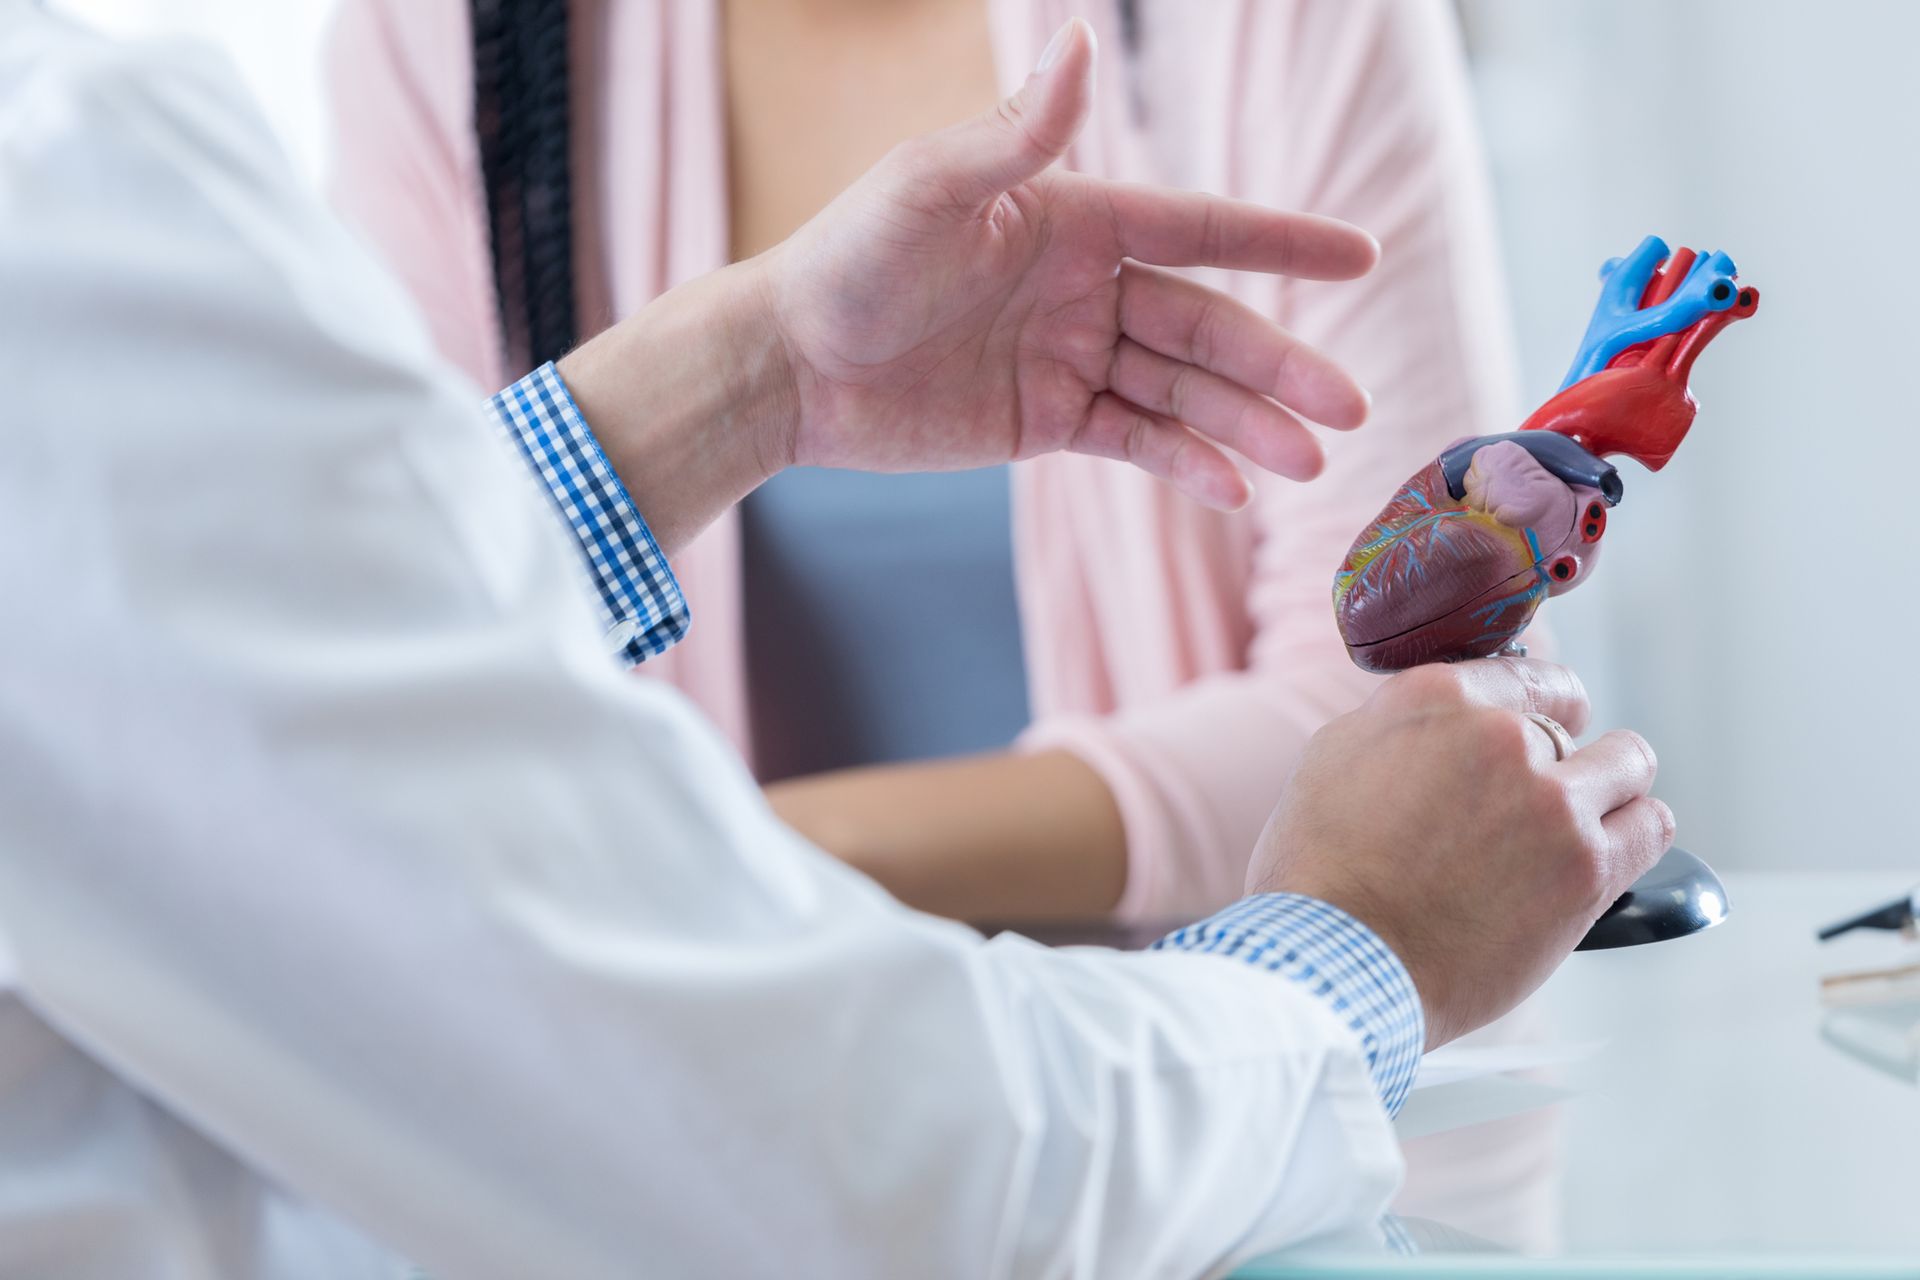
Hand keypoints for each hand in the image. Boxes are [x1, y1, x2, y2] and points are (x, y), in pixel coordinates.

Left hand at [759, 18, 1376, 509]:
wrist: (787, 365)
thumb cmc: (847, 261)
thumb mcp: (929, 188)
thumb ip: (1015, 130)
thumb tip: (1082, 35)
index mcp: (1075, 217)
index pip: (1200, 229)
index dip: (1282, 242)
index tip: (1362, 257)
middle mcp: (1086, 285)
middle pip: (1207, 324)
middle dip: (1279, 366)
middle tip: (1349, 411)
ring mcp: (1070, 356)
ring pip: (1182, 391)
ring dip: (1245, 425)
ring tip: (1309, 462)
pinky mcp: (1046, 421)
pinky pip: (1134, 440)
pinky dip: (1184, 462)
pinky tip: (1233, 488)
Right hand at [1246, 659, 1672, 1048]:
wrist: (1338, 965)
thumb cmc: (1319, 874)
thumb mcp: (1333, 758)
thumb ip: (1403, 724)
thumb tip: (1447, 723)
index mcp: (1438, 698)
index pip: (1526, 675)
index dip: (1532, 707)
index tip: (1536, 728)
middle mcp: (1503, 736)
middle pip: (1570, 723)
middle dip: (1554, 758)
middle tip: (1527, 802)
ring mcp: (1553, 802)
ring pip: (1628, 763)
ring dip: (1607, 787)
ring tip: (1579, 822)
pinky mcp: (1588, 868)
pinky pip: (1651, 824)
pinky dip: (1635, 832)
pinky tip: (1610, 850)